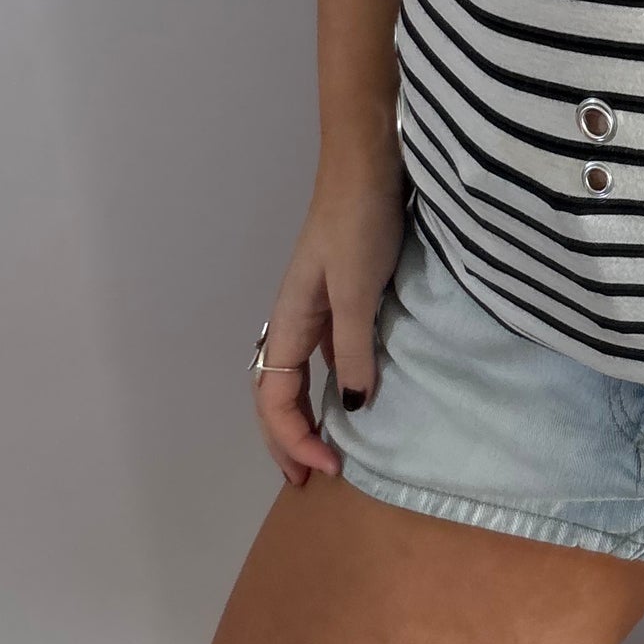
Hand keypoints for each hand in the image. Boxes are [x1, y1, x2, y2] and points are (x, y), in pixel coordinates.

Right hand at [251, 156, 404, 486]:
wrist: (369, 164)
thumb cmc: (360, 223)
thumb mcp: (360, 293)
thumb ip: (354, 350)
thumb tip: (352, 408)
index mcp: (289, 323)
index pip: (274, 399)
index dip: (293, 440)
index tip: (328, 468)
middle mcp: (294, 321)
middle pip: (275, 395)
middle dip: (286, 441)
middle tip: (308, 480)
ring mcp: (315, 309)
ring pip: (297, 377)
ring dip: (303, 418)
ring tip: (322, 450)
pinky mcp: (341, 296)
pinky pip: (324, 355)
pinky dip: (329, 386)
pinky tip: (351, 396)